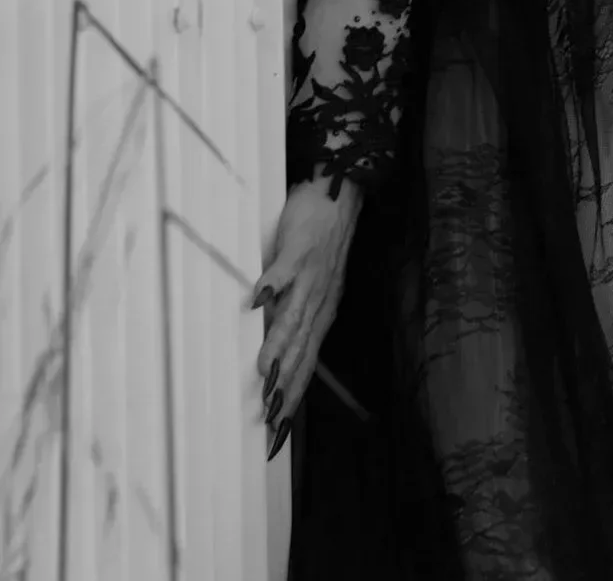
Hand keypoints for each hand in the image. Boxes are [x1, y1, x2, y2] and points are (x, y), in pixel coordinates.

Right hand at [251, 173, 363, 456]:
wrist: (339, 196)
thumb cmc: (321, 245)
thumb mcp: (315, 288)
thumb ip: (296, 319)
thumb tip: (274, 355)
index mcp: (322, 313)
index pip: (308, 362)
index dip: (295, 395)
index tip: (278, 431)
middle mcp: (320, 300)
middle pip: (302, 348)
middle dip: (286, 384)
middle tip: (269, 416)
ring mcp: (311, 275)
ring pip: (295, 316)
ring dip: (279, 344)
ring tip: (263, 371)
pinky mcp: (300, 248)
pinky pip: (285, 269)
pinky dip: (273, 285)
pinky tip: (257, 301)